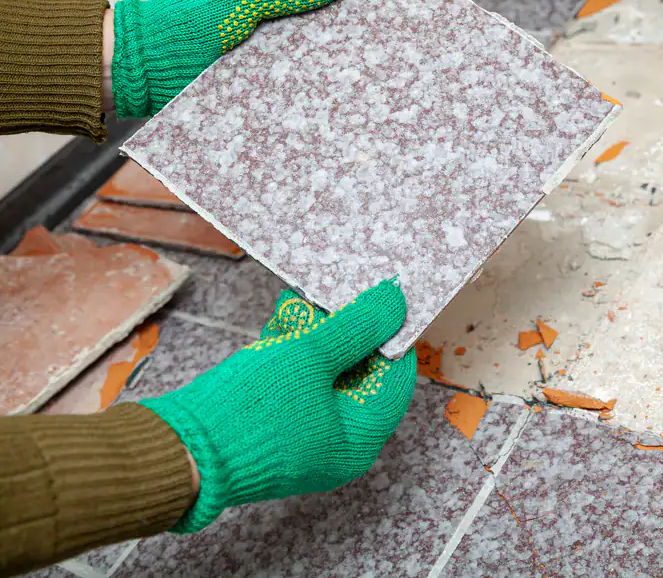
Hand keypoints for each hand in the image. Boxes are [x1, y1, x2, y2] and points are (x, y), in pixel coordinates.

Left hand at [109, 0, 359, 117]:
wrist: (145, 70)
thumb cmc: (193, 22)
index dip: (345, 2)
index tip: (376, 16)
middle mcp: (262, 21)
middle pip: (313, 31)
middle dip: (338, 43)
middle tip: (373, 58)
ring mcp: (256, 55)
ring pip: (301, 64)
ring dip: (321, 75)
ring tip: (353, 89)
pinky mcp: (248, 87)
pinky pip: (283, 91)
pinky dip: (300, 97)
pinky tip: (321, 106)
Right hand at [140, 280, 416, 533]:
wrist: (179, 450)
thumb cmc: (249, 409)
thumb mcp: (308, 355)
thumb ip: (356, 327)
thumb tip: (395, 303)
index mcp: (361, 439)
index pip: (395, 376)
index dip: (387, 333)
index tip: (375, 300)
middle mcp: (341, 446)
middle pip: (360, 373)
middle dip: (340, 331)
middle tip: (322, 299)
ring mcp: (310, 439)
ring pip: (326, 375)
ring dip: (312, 337)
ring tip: (291, 310)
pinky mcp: (281, 430)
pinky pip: (301, 386)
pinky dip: (293, 357)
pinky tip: (278, 328)